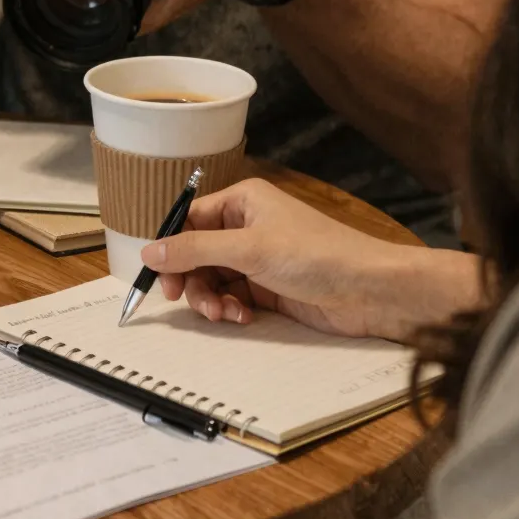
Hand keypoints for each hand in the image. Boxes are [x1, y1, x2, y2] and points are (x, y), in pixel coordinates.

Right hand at [144, 178, 478, 342]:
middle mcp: (247, 226)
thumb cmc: (317, 254)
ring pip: (213, 280)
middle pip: (196, 254)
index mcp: (242, 201)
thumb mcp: (249, 249)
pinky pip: (233, 297)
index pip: (188, 220)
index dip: (170, 248)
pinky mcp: (270, 288)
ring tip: (225, 314)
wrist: (369, 290)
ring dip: (211, 300)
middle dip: (192, 281)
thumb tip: (148, 251)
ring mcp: (259, 259)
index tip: (160, 279)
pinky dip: (231, 309)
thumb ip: (194, 250)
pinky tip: (243, 317)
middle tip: (192, 304)